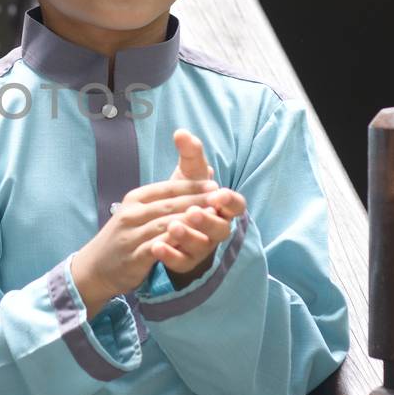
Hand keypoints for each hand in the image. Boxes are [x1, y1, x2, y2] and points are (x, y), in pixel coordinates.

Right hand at [69, 176, 231, 315]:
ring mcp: (132, 235)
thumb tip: (190, 188)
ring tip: (212, 216)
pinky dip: (177, 242)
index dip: (192, 185)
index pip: (167, 188)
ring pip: (166, 224)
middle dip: (197, 200)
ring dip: (191, 219)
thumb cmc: (123, 238)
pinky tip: (194, 241)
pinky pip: (159, 247)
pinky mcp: (135, 256)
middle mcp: (131, 213)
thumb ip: (161, 201)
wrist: (95, 267)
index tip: (215, 184)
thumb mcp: (136, 212)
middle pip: (170, 204)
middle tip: (221, 197)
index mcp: (134, 199)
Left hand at [156, 129, 245, 280]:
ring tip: (172, 226)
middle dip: (207, 221)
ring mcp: (202, 247)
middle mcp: (216, 228)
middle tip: (193, 211)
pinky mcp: (185, 260)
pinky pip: (180, 261)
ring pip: (201, 246)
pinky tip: (156, 247)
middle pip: (220, 229)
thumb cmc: (185, 193)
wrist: (165, 221)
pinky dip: (170, 255)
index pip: (236, 206)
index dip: (230, 202)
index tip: (219, 194)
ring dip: (188, 237)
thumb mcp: (189, 173)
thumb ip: (190, 153)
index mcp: (222, 207)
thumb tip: (181, 133)